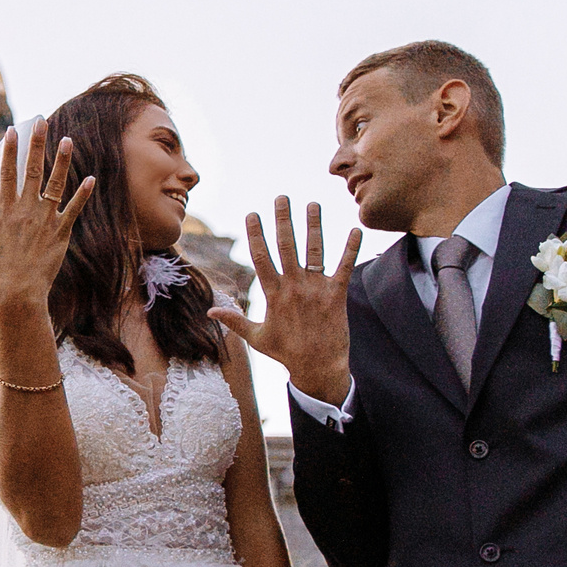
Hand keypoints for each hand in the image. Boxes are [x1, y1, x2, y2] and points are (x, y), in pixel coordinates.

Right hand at [0, 123, 94, 306]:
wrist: (19, 293)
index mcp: (5, 210)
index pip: (7, 173)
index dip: (9, 151)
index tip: (11, 131)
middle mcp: (26, 210)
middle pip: (33, 170)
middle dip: (37, 144)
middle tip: (41, 121)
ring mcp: (46, 219)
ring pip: (56, 184)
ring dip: (63, 161)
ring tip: (67, 140)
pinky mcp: (61, 232)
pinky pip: (73, 209)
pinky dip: (82, 194)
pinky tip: (91, 178)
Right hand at [209, 197, 360, 405]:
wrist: (318, 368)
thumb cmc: (286, 353)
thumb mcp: (257, 338)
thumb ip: (235, 320)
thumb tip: (211, 310)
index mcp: (273, 294)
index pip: (261, 257)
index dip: (256, 234)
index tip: (252, 214)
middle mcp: (293, 287)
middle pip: (286, 246)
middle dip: (283, 220)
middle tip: (282, 197)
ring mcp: (316, 290)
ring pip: (314, 250)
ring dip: (314, 225)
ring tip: (313, 204)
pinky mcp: (337, 295)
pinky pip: (345, 267)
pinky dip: (351, 248)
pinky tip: (355, 230)